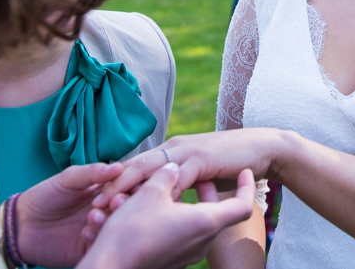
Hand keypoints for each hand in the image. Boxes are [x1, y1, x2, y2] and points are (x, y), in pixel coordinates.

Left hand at [16, 162, 125, 267]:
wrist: (21, 224)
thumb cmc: (44, 196)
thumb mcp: (68, 179)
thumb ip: (92, 173)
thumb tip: (118, 167)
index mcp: (104, 191)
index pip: (127, 187)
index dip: (132, 186)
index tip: (130, 185)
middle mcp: (105, 210)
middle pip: (126, 208)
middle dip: (124, 205)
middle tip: (116, 203)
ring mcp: (98, 229)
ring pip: (116, 228)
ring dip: (110, 222)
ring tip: (94, 217)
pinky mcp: (89, 248)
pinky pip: (101, 245)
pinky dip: (97, 238)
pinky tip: (85, 232)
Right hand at [80, 164, 255, 268]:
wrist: (109, 267)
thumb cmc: (132, 231)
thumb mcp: (150, 193)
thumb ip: (166, 175)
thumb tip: (174, 168)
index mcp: (205, 222)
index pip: (242, 206)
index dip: (247, 187)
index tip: (246, 172)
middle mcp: (202, 241)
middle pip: (217, 211)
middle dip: (206, 190)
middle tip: (197, 175)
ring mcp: (187, 253)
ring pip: (196, 222)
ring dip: (185, 202)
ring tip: (166, 188)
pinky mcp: (172, 260)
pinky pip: (181, 235)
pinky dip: (174, 217)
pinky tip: (153, 207)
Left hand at [93, 129, 285, 212]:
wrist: (262, 148)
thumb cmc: (231, 163)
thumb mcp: (199, 173)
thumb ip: (180, 181)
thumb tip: (165, 200)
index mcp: (170, 150)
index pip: (135, 166)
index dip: (114, 184)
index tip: (95, 203)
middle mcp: (174, 147)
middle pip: (134, 166)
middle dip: (111, 186)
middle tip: (91, 207)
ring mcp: (187, 151)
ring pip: (148, 169)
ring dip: (126, 188)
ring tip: (107, 207)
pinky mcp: (201, 158)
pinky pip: (175, 176)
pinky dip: (158, 190)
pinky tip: (148, 205)